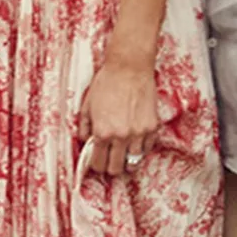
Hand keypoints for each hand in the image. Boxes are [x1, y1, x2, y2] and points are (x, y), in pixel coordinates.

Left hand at [79, 54, 158, 175]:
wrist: (129, 68)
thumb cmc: (106, 83)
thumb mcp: (87, 105)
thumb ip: (83, 127)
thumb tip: (85, 142)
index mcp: (102, 132)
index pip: (98, 163)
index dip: (95, 166)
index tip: (96, 162)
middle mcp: (121, 136)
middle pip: (116, 169)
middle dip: (110, 167)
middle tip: (109, 162)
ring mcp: (139, 133)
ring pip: (134, 163)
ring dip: (127, 162)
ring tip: (123, 156)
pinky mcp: (153, 127)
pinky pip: (147, 149)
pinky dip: (141, 149)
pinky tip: (135, 144)